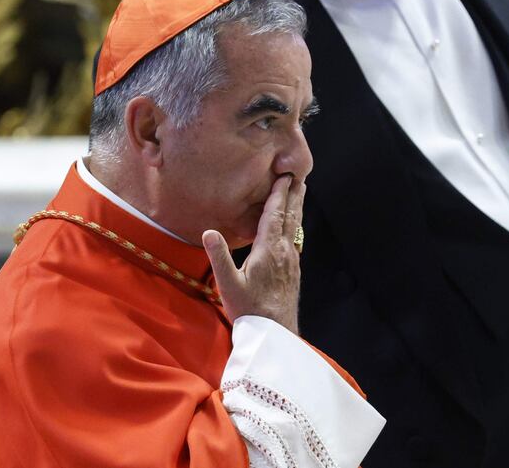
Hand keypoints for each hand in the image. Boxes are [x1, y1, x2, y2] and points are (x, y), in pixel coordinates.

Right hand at [202, 175, 304, 333]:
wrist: (275, 332)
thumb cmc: (249, 309)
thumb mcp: (228, 284)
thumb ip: (219, 257)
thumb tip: (208, 232)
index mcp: (268, 249)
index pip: (274, 215)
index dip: (278, 194)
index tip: (284, 176)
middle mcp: (284, 251)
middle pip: (290, 216)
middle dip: (293, 195)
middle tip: (298, 176)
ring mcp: (291, 261)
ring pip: (296, 228)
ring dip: (297, 208)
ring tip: (300, 194)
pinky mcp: (294, 271)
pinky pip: (296, 240)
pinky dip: (295, 226)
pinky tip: (294, 229)